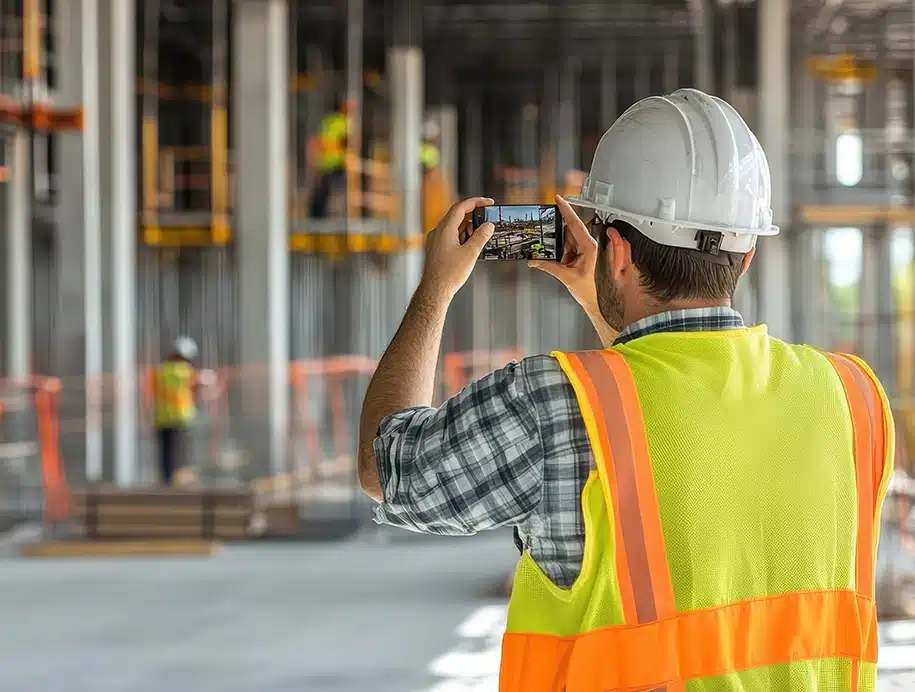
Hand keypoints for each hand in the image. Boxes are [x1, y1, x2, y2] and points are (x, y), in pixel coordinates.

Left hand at [420, 196, 494, 297]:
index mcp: (445, 229)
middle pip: (457, 215)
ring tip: (479, 237)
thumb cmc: (449, 274)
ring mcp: (435, 240)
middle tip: (487, 221)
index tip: (488, 202)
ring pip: (453, 226)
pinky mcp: (436, 249)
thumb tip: (488, 226)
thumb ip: (481, 237)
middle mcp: (438, 232)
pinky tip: (469, 246)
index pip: (461, 207)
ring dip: (468, 228)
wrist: (434, 290)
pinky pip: (450, 236)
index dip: (476, 202)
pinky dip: (461, 236)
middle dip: (473, 216)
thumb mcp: (470, 253)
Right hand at [529, 195, 599, 311]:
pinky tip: (552, 236)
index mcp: (588, 246)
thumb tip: (534, 261)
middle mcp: (587, 244)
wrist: (592, 297)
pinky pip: (567, 239)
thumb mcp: (565, 276)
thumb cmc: (586, 288)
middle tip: (551, 205)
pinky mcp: (578, 250)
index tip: (559, 200)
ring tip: (548, 223)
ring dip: (558, 228)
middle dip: (561, 214)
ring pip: (568, 231)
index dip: (566, 210)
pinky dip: (559, 237)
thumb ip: (548, 267)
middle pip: (572, 224)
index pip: (575, 224)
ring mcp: (583, 246)